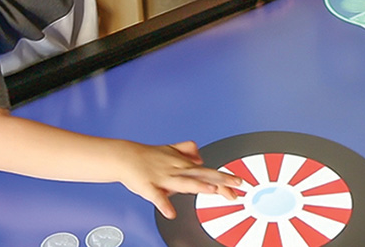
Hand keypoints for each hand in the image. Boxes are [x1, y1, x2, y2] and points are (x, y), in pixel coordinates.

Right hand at [120, 141, 243, 219]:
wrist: (125, 157)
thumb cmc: (148, 156)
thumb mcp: (171, 150)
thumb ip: (187, 152)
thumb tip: (201, 158)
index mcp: (183, 164)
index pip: (208, 172)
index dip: (224, 178)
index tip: (240, 184)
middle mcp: (177, 170)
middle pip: (202, 175)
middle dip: (221, 180)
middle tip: (237, 185)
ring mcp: (163, 178)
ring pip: (183, 182)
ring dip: (197, 186)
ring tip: (211, 190)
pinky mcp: (149, 187)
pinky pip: (157, 197)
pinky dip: (164, 204)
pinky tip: (171, 214)